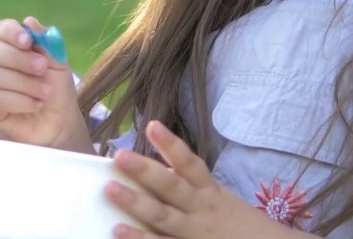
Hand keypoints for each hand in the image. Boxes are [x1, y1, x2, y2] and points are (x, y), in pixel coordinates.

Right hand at [0, 17, 90, 150]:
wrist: (58, 123)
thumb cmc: (55, 89)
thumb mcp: (57, 62)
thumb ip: (45, 42)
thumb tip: (29, 21)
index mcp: (6, 44)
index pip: (0, 30)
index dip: (12, 33)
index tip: (28, 42)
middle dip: (18, 59)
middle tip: (42, 68)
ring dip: (23, 83)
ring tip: (44, 92)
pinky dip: (18, 100)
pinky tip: (34, 104)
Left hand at [105, 121, 294, 238]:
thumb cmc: (242, 227)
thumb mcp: (222, 202)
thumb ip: (194, 188)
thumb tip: (158, 171)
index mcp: (211, 193)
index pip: (190, 164)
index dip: (171, 144)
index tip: (152, 125)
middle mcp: (202, 210)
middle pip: (172, 187)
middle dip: (145, 171)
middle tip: (119, 155)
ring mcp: (196, 234)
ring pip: (163, 217)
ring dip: (136, 204)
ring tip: (110, 189)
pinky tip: (119, 231)